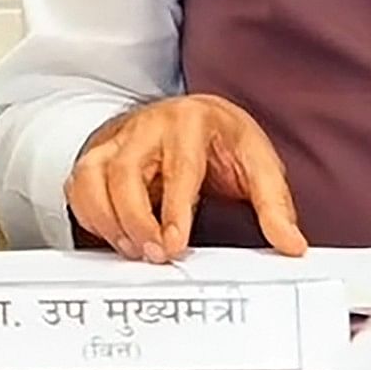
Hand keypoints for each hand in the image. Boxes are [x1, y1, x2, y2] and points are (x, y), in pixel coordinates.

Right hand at [66, 94, 304, 262]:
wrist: (192, 114)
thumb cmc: (223, 140)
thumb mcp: (258, 163)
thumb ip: (275, 205)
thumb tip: (292, 245)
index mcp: (191, 122)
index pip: (178, 168)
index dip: (174, 210)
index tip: (175, 245)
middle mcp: (147, 125)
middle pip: (124, 173)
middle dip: (135, 220)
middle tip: (154, 255)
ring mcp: (117, 137)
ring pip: (92, 176)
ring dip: (107, 219)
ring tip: (133, 250)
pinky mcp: (97, 153)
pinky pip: (78, 184)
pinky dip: (89, 214)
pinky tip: (114, 235)